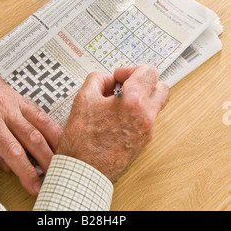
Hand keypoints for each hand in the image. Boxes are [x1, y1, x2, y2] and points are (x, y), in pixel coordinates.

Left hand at [0, 54, 61, 194]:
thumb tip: (10, 166)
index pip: (13, 151)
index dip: (26, 171)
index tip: (34, 185)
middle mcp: (4, 109)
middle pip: (32, 138)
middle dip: (45, 161)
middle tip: (53, 176)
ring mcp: (14, 101)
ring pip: (41, 123)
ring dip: (54, 143)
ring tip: (61, 158)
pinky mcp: (20, 96)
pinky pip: (40, 112)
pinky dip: (51, 126)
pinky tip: (58, 138)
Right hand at [57, 65, 168, 182]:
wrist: (84, 173)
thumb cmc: (82, 141)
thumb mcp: (84, 98)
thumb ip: (99, 79)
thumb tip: (108, 79)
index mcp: (134, 103)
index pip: (149, 72)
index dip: (131, 69)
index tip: (118, 77)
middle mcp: (146, 117)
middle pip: (161, 87)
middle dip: (143, 81)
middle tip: (124, 85)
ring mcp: (147, 132)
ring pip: (155, 104)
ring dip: (140, 97)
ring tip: (117, 102)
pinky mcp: (143, 142)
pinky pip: (147, 119)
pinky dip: (136, 112)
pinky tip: (115, 116)